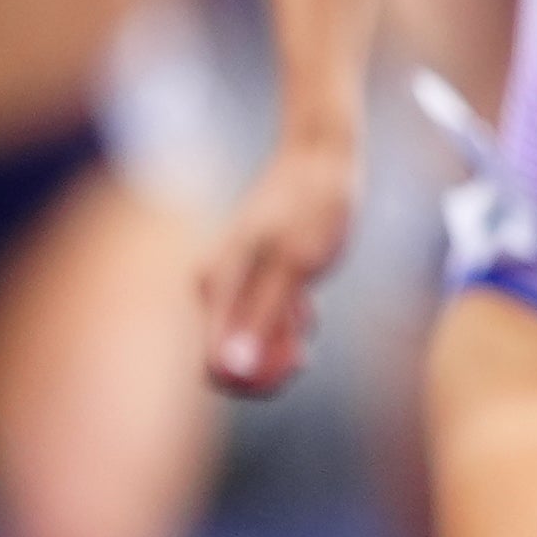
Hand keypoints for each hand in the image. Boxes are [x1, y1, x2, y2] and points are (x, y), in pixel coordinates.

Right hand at [199, 133, 355, 396]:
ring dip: (283, 339)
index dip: (258, 378)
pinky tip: (306, 301)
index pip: (217, 368)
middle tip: (308, 337)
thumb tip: (230, 371)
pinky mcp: (250, 279)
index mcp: (217, 287)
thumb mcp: (298, 264)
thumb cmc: (314, 205)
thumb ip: (263, 318)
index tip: (300, 357)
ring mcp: (231, 284)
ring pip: (250, 344)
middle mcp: (214, 289)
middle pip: (232, 362)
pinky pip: (261, 323)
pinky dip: (287, 321)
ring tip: (308, 307)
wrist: (321, 157)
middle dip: (271, 361)